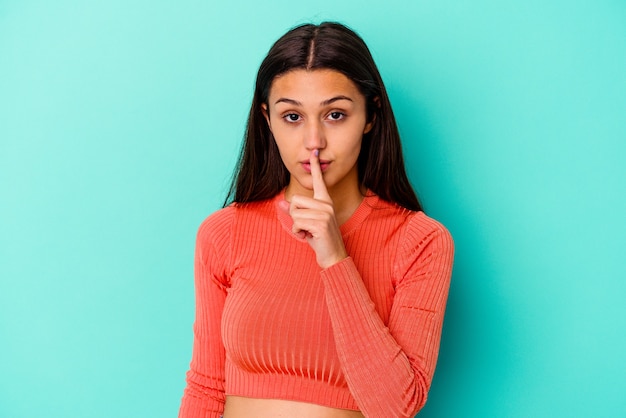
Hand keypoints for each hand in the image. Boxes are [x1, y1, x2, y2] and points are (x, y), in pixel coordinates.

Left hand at [280, 149, 347, 268]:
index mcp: (325, 201)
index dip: (315, 166)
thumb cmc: (320, 239)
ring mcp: (325, 213)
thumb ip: (295, 213)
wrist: (333, 256)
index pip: (318, 181)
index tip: (314, 152)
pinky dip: (298, 232)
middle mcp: (326, 204)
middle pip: (296, 201)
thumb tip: (281, 204)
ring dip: (297, 226)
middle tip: (306, 226)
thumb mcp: (306, 224)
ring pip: (295, 213)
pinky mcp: (321, 223)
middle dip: (295, 216)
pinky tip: (309, 237)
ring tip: (308, 232)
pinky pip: (297, 223)